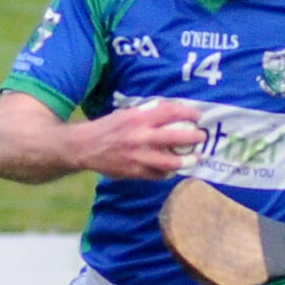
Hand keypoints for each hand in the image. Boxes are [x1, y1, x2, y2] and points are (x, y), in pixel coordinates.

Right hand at [76, 100, 207, 180]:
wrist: (83, 147)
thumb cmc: (107, 128)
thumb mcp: (126, 114)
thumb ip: (147, 113)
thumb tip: (170, 109)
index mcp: (138, 118)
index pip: (170, 112)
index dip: (188, 113)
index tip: (197, 116)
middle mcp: (140, 137)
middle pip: (177, 137)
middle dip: (194, 137)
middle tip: (202, 137)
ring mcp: (139, 156)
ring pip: (171, 162)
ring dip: (188, 160)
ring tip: (197, 158)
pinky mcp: (135, 172)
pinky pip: (158, 174)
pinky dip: (168, 172)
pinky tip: (174, 169)